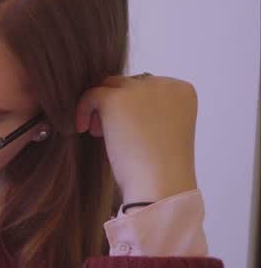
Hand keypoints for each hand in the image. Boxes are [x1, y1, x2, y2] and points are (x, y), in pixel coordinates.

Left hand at [74, 74, 198, 203]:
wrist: (160, 183)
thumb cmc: (161, 166)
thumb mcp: (163, 129)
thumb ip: (149, 109)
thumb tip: (117, 97)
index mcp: (183, 91)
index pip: (150, 87)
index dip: (135, 106)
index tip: (129, 128)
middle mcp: (165, 84)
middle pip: (130, 84)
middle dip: (118, 106)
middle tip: (108, 132)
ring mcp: (141, 89)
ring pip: (111, 86)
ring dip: (102, 106)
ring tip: (99, 132)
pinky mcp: (117, 99)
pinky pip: (92, 93)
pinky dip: (83, 109)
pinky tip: (83, 129)